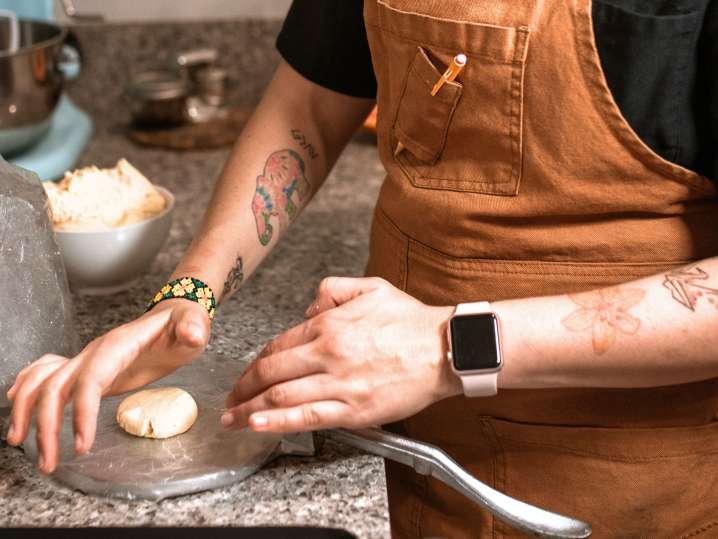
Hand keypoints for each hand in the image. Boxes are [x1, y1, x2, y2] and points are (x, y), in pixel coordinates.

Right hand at [5, 298, 209, 473]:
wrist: (176, 315)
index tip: (82, 445)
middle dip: (47, 426)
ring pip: (43, 382)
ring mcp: (88, 359)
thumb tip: (192, 334)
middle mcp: (95, 352)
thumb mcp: (195, 325)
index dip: (82, 412)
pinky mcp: (89, 368)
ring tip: (20, 443)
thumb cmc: (185, 323)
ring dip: (28, 411)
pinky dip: (27, 387)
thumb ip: (193, 328)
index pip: (91, 380)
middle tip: (50, 463)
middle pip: (56, 386)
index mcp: (119, 345)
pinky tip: (17, 404)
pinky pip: (47, 372)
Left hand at [222, 277, 460, 431]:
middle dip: (242, 388)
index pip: (278, 346)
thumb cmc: (410, 321)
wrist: (445, 349)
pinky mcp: (355, 409)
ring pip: (282, 397)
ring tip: (232, 418)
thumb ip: (332, 291)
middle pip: (271, 373)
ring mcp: (341, 384)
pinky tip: (258, 425)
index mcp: (330, 325)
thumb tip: (308, 309)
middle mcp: (329, 354)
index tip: (246, 373)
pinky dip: (278, 421)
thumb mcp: (371, 287)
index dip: (255, 363)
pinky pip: (308, 417)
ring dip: (249, 408)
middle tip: (229, 399)